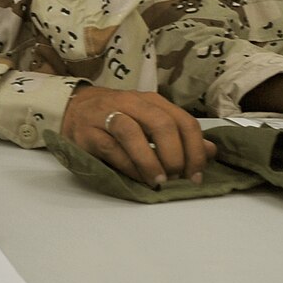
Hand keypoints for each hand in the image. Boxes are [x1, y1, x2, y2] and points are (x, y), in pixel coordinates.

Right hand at [61, 86, 213, 186]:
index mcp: (152, 101)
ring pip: (132, 133)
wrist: (72, 108)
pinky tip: (138, 178)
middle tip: (178, 177)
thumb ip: (180, 136)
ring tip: (160, 180)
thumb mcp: (149, 122)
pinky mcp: (88, 132)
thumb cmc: (116, 117)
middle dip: (175, 154)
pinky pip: (111, 148)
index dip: (195, 149)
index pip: (183, 121)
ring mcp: (107, 115)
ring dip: (151, 160)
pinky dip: (128, 165)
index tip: (196, 174)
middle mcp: (131, 103)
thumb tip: (211, 151)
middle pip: (161, 124)